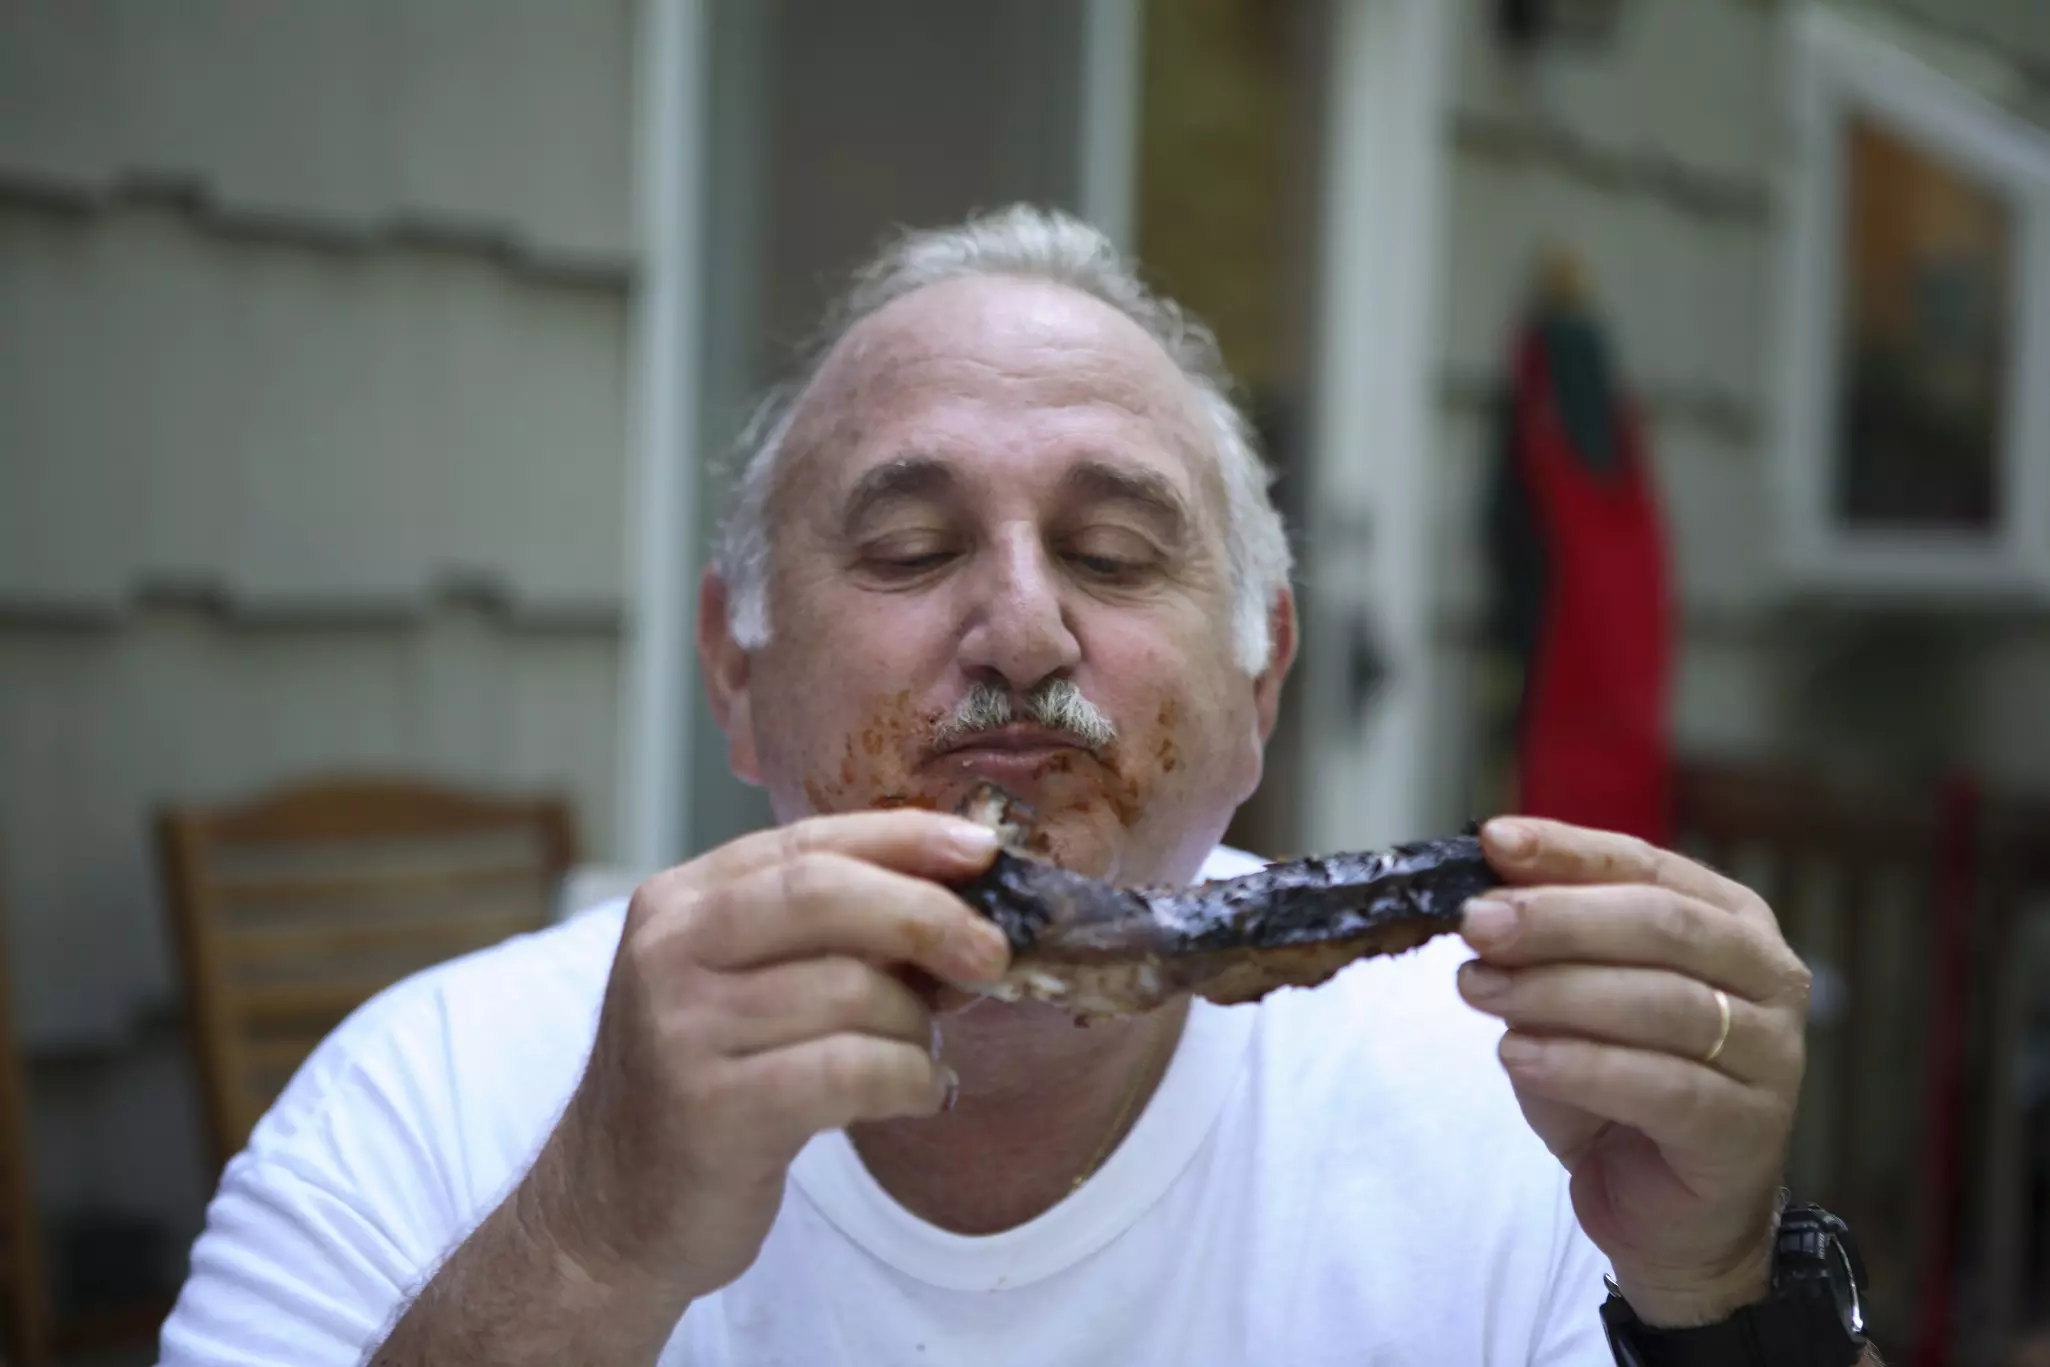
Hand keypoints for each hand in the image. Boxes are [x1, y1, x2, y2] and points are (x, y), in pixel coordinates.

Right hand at [527, 810, 1009, 1306]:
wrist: (610, 1212)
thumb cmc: (706, 1086)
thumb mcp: (743, 987)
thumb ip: (826, 938)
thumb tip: (962, 911)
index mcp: (680, 901)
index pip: (807, 844)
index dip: (904, 839)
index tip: (982, 852)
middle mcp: (670, 950)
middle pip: (826, 894)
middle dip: (929, 915)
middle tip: (993, 953)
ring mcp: (682, 1028)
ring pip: (853, 989)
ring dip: (916, 1025)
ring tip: (920, 1054)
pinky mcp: (712, 1109)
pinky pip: (851, 1070)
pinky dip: (911, 1079)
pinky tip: (922, 1094)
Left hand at [1456, 817, 1812, 1327]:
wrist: (1663, 1210)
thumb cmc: (1616, 1086)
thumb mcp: (1568, 998)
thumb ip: (1542, 944)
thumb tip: (1485, 892)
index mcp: (1730, 920)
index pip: (1645, 865)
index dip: (1567, 851)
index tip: (1493, 842)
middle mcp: (1766, 975)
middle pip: (1660, 925)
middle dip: (1558, 919)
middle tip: (1477, 924)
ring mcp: (1771, 1055)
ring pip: (1659, 1002)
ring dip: (1554, 990)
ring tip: (1477, 989)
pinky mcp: (1747, 1130)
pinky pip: (1661, 1086)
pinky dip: (1579, 1065)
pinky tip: (1516, 1054)